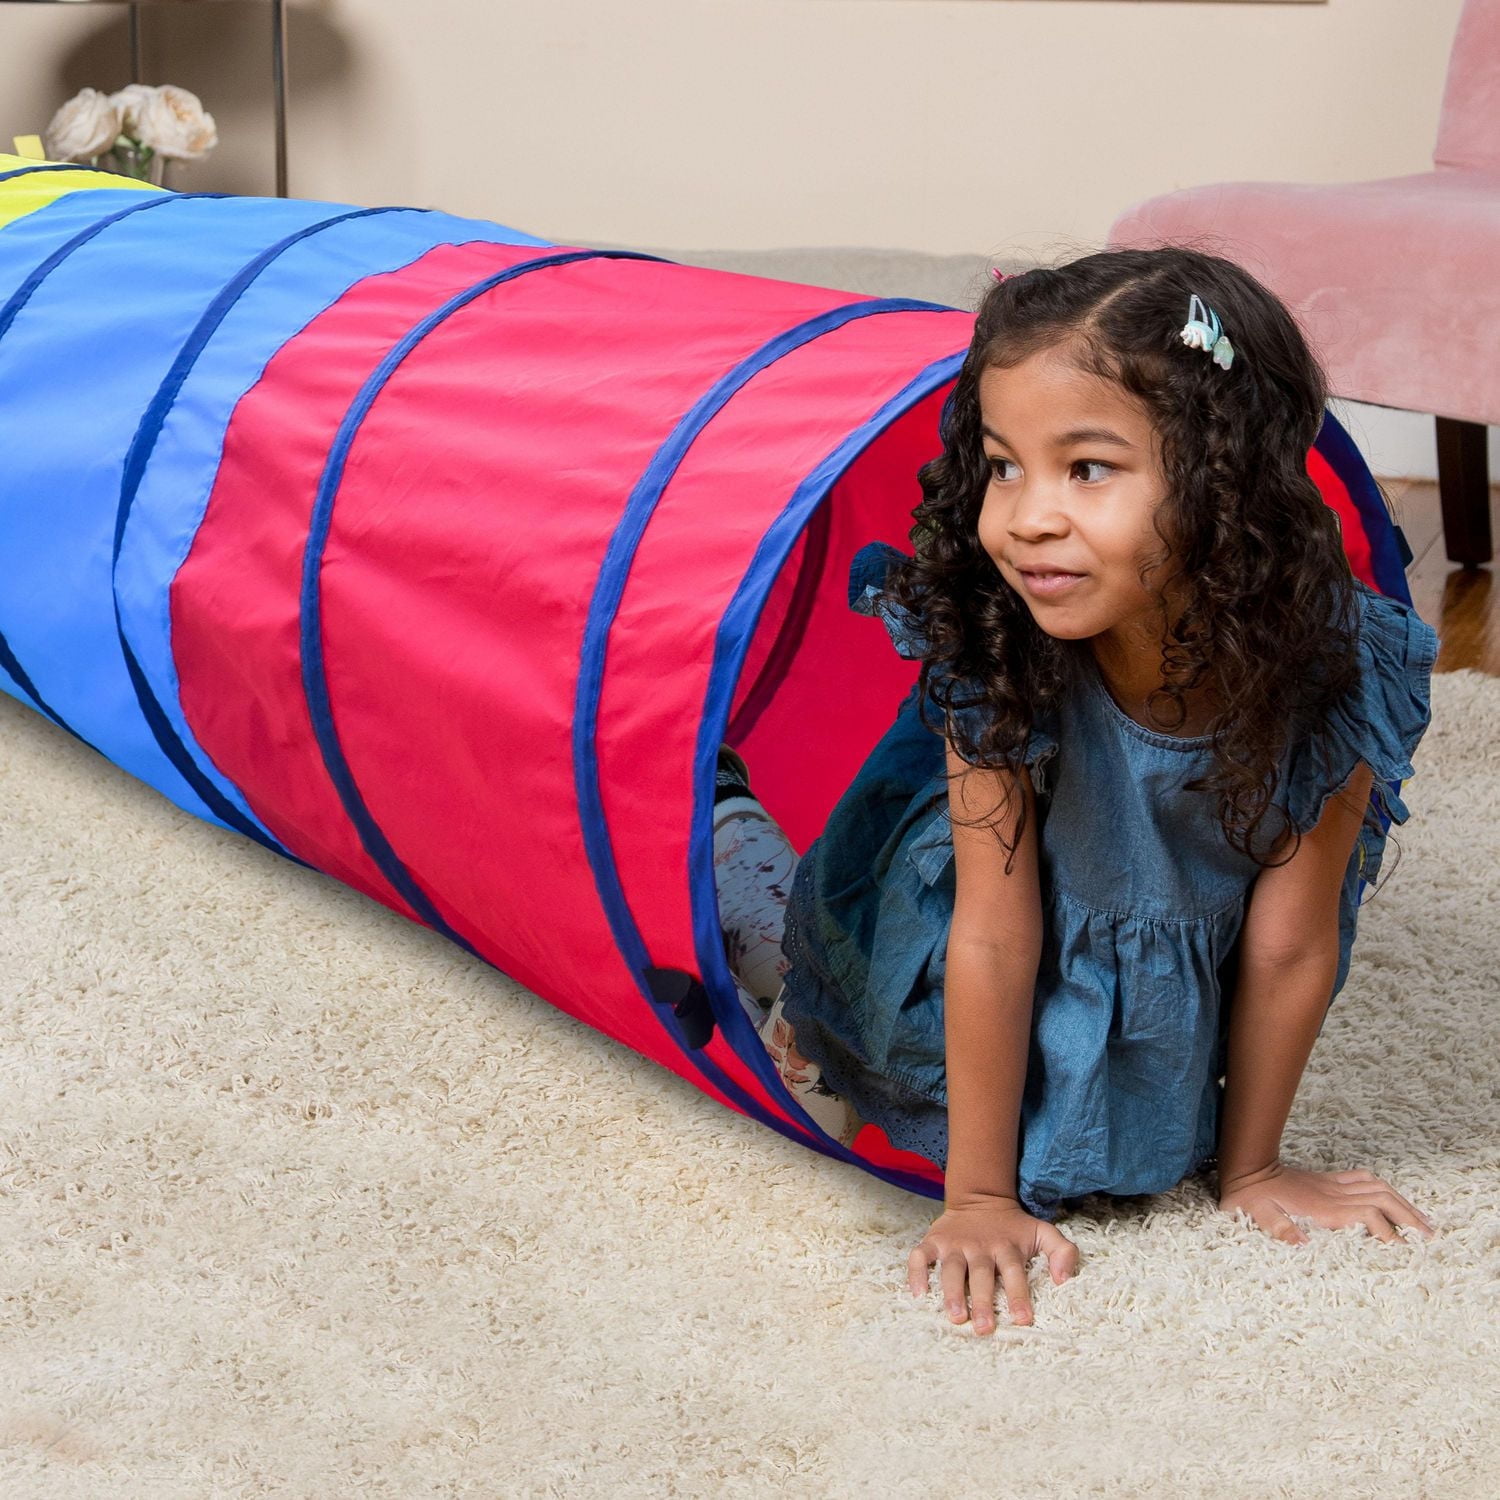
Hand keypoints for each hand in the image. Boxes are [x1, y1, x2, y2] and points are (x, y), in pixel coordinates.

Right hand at [907, 1192, 1078, 1333]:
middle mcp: (980, 1246)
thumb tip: (1064, 1280)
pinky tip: (918, 1294)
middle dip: (982, 1301)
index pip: (1014, 1271)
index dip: (1018, 1294)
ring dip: (952, 1292)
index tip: (1023, 1319)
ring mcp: (954, 1244)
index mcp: (1007, 1246)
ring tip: (955, 1317)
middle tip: (984, 1328)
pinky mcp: (934, 1241)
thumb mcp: (1042, 1232)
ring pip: (951, 1268)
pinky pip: (919, 1256)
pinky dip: (916, 1273)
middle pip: (981, 1274)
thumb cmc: (1014, 1228)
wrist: (980, 1198)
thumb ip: (1062, 1251)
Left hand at [1218, 1160, 1436, 1243]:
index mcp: (1322, 1206)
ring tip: (1422, 1221)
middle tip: (1430, 1235)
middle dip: (1408, 1216)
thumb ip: (1279, 1228)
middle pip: (1381, 1198)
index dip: (1385, 1231)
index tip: (1402, 1248)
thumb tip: (1301, 1243)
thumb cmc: (1251, 1197)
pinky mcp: (1328, 1180)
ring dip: (1402, 1202)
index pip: (1366, 1214)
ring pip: (1377, 1187)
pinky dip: (1383, 1187)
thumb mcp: (1258, 1215)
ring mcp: (1332, 1185)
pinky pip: (1362, 1178)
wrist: (1246, 1169)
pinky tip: (1393, 1197)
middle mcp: (1333, 1194)